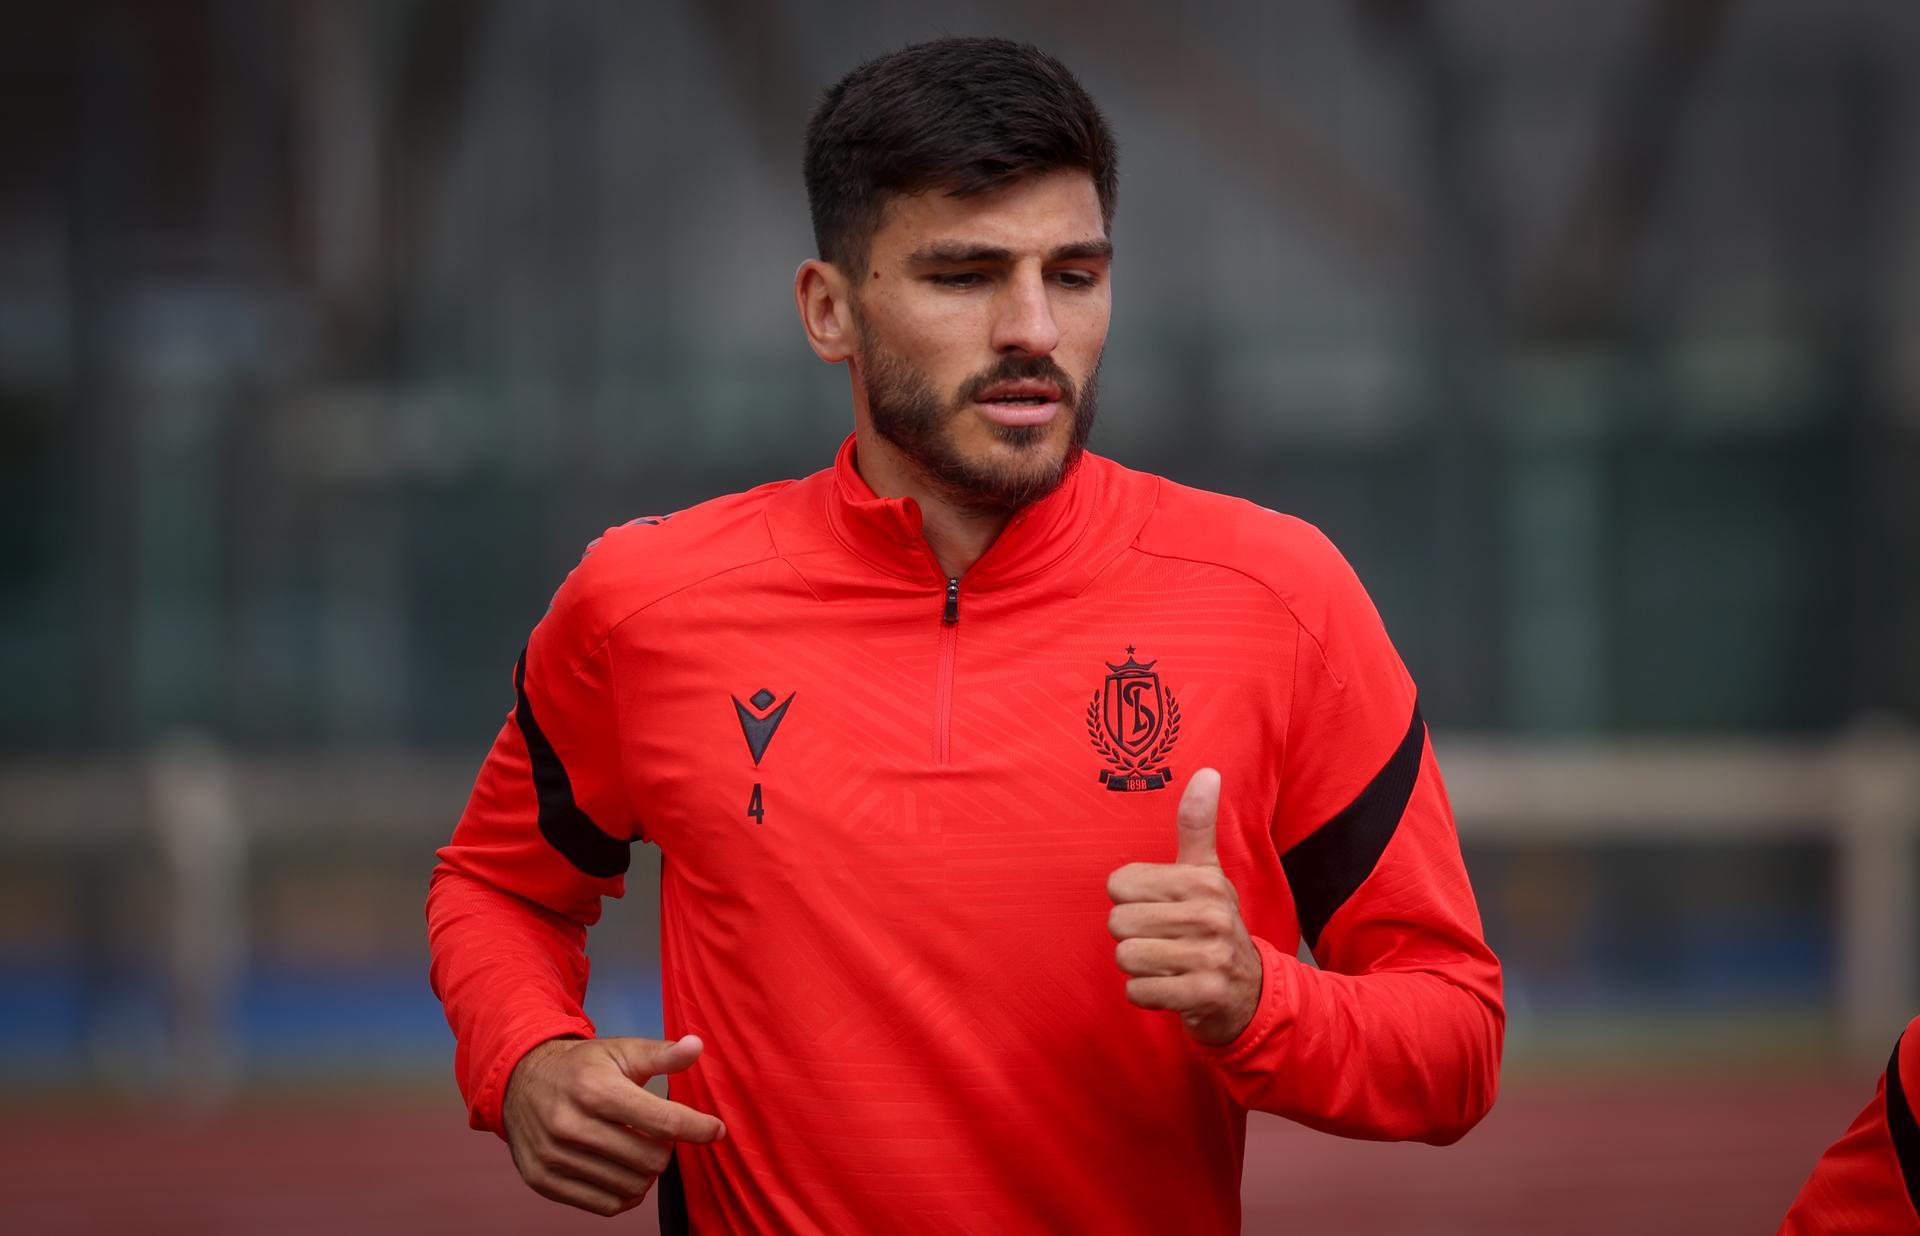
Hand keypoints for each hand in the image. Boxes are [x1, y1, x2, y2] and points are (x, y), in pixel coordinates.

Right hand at [502, 1035, 725, 1216]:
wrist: (517, 1081)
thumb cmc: (580, 1068)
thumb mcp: (620, 1051)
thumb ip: (661, 1054)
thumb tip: (697, 1046)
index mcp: (596, 1089)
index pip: (661, 1121)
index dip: (697, 1128)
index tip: (715, 1130)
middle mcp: (572, 1125)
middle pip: (650, 1159)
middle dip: (665, 1150)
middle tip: (658, 1136)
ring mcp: (555, 1157)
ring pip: (631, 1187)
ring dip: (646, 1173)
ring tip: (639, 1151)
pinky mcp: (544, 1181)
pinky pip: (605, 1206)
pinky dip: (625, 1195)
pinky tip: (624, 1173)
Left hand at [1106, 769, 1261, 1044]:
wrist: (1248, 991)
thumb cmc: (1211, 924)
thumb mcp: (1206, 873)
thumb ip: (1197, 825)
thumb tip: (1207, 771)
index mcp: (1204, 881)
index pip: (1119, 884)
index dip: (1130, 900)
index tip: (1159, 908)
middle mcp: (1210, 915)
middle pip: (1117, 922)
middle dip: (1132, 935)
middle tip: (1163, 940)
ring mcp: (1210, 957)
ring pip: (1126, 956)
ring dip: (1139, 966)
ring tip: (1168, 962)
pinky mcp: (1203, 994)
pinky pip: (1138, 991)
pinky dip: (1146, 994)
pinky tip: (1171, 986)